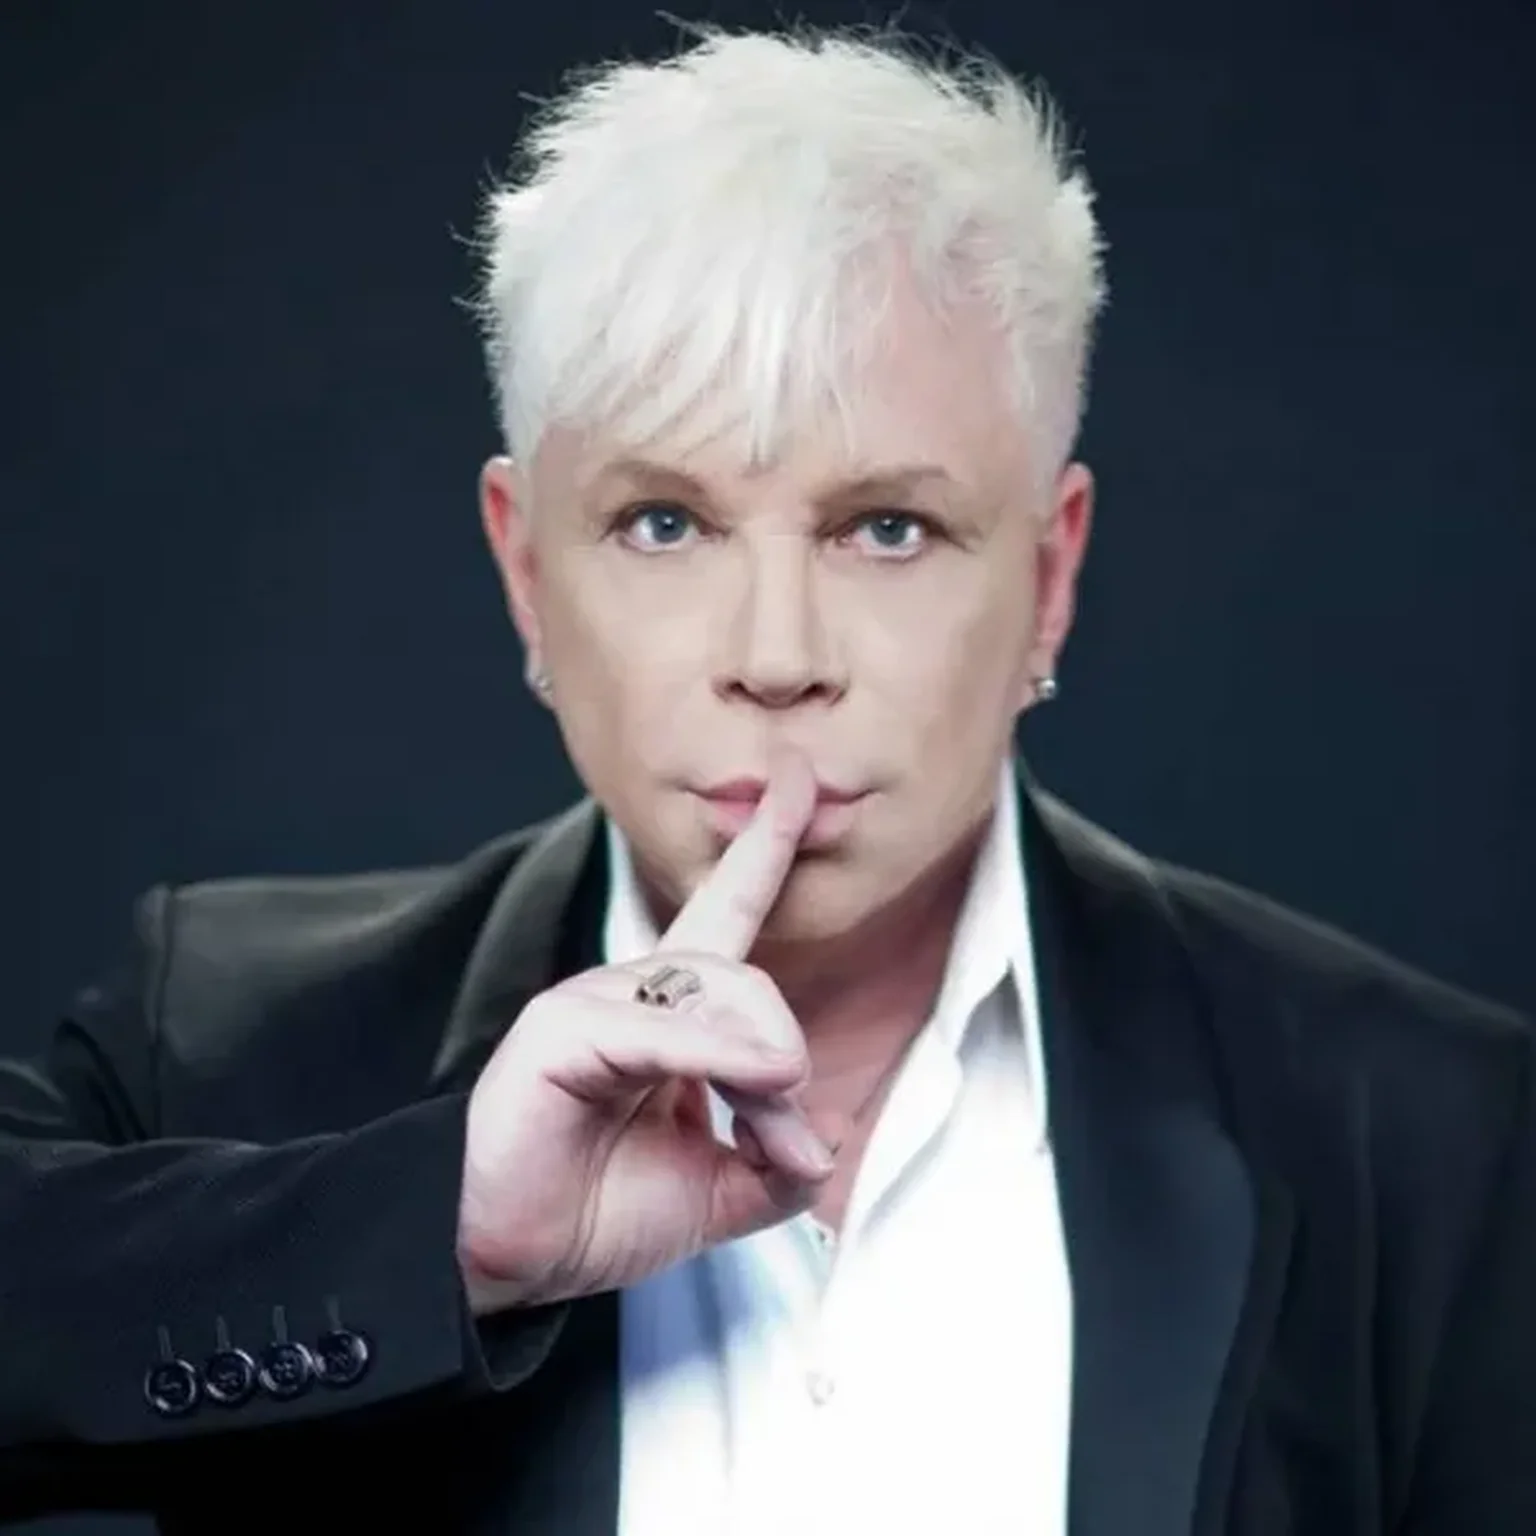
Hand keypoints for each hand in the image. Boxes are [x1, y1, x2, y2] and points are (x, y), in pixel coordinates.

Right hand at [457, 749, 836, 1312]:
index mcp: (670, 1017)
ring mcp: (593, 1002)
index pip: (725, 909)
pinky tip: (759, 1081)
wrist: (504, 1261)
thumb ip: (777, 1162)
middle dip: (785, 1055)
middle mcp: (632, 993)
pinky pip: (660, 1029)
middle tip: (792, 1143)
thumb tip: (821, 1139)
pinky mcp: (561, 1029)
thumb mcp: (717, 1193)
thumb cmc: (594, 1211)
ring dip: (763, 1069)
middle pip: (743, 976)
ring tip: (775, 1138)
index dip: (765, 847)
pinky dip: (719, 1057)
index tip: (798, 779)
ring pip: (714, 991)